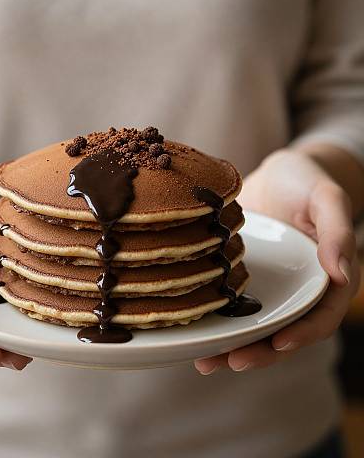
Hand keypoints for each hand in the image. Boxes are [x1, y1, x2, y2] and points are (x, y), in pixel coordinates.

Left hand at [194, 149, 359, 374]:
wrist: (274, 173)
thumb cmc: (306, 182)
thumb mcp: (327, 198)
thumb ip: (337, 232)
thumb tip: (342, 273)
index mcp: (324, 279)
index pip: (319, 317)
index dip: (302, 335)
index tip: (278, 343)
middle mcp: (295, 290)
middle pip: (282, 330)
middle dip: (259, 351)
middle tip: (232, 361)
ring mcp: (268, 288)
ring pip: (253, 325)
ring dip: (232, 346)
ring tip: (204, 361)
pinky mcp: (242, 280)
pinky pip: (230, 306)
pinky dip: (215, 321)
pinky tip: (193, 333)